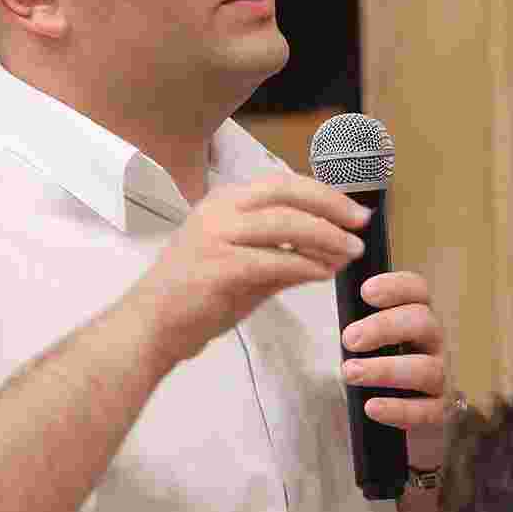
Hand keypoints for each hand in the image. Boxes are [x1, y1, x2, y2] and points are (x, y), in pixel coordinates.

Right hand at [127, 174, 369, 364]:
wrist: (152, 327)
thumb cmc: (195, 297)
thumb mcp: (244, 265)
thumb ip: (282, 253)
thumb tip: (329, 252)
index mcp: (223, 202)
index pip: (282, 184)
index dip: (323, 194)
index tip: (352, 210)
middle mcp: (219, 210)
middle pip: (287, 193)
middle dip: (331, 206)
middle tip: (360, 223)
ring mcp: (217, 236)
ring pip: (286, 223)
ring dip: (325, 236)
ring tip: (349, 252)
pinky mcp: (220, 267)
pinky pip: (275, 260)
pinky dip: (305, 265)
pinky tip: (323, 273)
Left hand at [340, 271, 452, 469]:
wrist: (404, 412)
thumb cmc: (379, 364)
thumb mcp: (369, 337)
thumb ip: (356, 321)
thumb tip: (328, 301)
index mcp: (416, 316)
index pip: (417, 291)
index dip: (395, 287)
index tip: (365, 293)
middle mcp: (432, 342)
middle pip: (422, 322)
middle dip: (384, 327)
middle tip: (349, 339)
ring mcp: (440, 375)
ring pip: (426, 368)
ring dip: (386, 369)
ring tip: (351, 373)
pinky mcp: (439, 409)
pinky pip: (426, 410)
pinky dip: (398, 409)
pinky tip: (371, 407)